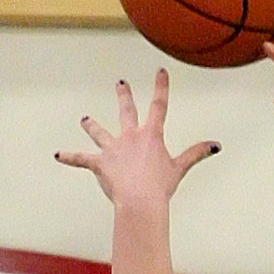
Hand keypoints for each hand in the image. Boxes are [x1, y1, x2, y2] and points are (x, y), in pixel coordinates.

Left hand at [55, 70, 217, 204]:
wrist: (140, 200)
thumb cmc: (160, 186)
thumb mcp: (180, 168)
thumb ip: (196, 153)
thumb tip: (215, 145)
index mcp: (151, 136)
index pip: (159, 106)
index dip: (161, 87)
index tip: (160, 72)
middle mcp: (130, 137)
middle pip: (126, 112)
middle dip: (123, 96)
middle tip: (120, 84)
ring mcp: (113, 149)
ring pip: (99, 133)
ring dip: (92, 126)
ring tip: (85, 119)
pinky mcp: (99, 163)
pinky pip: (81, 159)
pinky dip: (69, 157)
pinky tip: (58, 155)